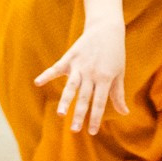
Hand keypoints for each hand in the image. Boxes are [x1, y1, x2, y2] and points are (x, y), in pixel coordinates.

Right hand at [34, 20, 127, 134]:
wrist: (106, 28)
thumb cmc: (115, 53)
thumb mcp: (119, 73)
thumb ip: (118, 94)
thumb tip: (124, 113)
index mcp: (105, 78)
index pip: (100, 102)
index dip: (95, 118)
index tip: (92, 131)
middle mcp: (91, 73)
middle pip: (84, 98)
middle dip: (79, 115)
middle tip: (74, 130)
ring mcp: (79, 66)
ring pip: (71, 87)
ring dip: (65, 101)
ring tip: (60, 114)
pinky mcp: (70, 58)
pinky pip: (56, 68)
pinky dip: (46, 75)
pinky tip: (37, 82)